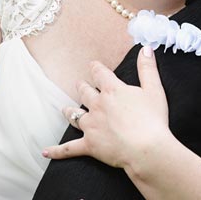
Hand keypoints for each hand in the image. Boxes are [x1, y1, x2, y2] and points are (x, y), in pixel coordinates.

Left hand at [43, 47, 171, 168]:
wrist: (146, 147)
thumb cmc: (152, 119)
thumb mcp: (154, 89)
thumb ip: (147, 68)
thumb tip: (145, 48)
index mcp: (113, 90)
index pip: (100, 74)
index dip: (96, 68)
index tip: (93, 65)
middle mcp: (98, 105)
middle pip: (85, 92)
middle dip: (82, 87)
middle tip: (79, 84)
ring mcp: (91, 126)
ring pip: (74, 115)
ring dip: (69, 111)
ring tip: (65, 109)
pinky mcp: (89, 145)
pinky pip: (68, 148)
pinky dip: (56, 151)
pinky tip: (46, 151)